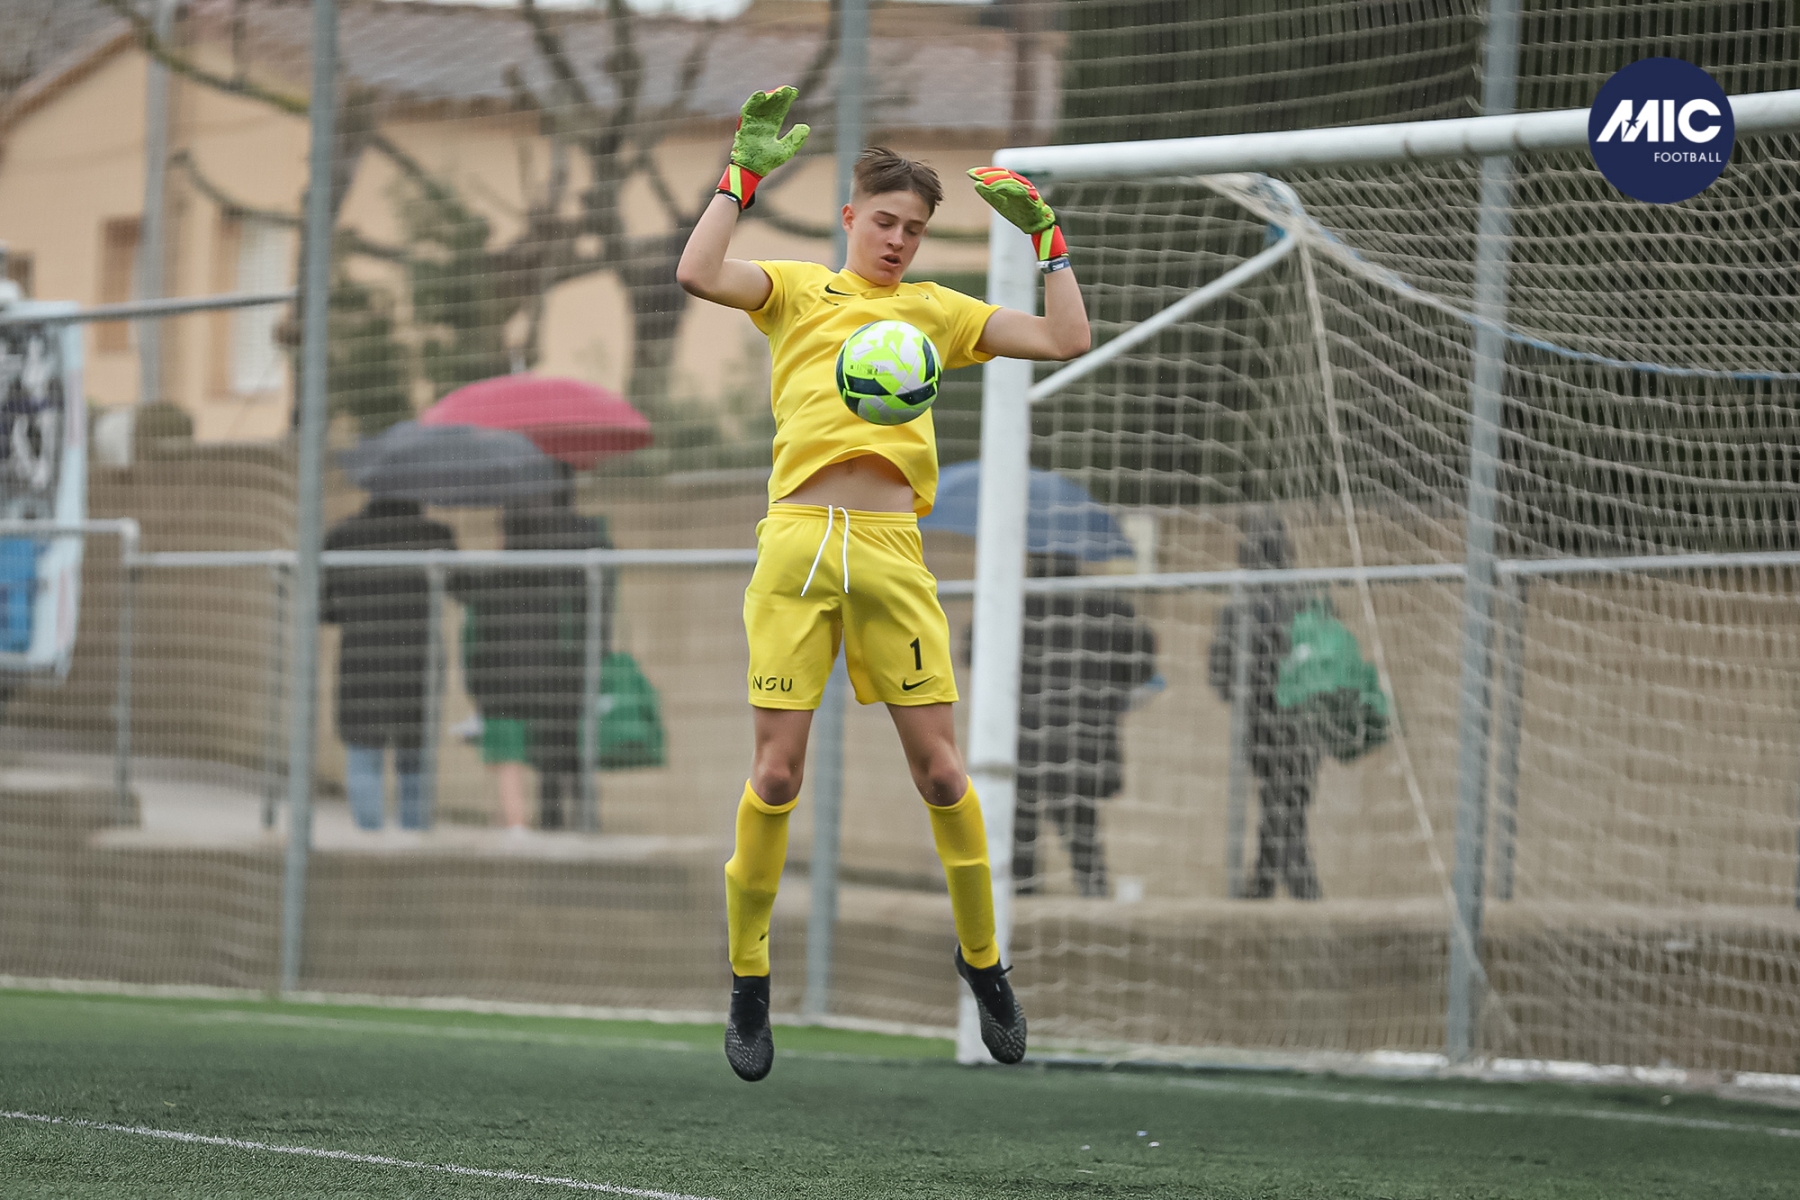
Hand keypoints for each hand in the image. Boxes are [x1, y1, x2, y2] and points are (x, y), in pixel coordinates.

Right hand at [719, 86, 809, 209]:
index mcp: (771, 127)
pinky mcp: (745, 125)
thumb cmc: (766, 162)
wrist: (752, 170)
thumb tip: (806, 126)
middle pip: (772, 105)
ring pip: (761, 105)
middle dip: (779, 96)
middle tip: (788, 89)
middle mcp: (762, 122)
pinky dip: (753, 102)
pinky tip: (760, 94)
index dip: (787, 100)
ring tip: (778, 92)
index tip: (795, 92)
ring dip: (769, 97)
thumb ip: (795, 138)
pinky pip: (748, 111)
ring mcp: (753, 123)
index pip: (780, 110)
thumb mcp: (786, 150)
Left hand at [968, 166, 1066, 261]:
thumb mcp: (1001, 203)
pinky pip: (1017, 189)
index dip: (984, 173)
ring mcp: (1025, 188)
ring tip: (982, 182)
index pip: (997, 174)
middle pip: (1002, 174)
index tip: (970, 173)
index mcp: (1012, 184)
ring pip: (1009, 180)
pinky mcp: (1030, 196)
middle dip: (988, 173)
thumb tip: (976, 184)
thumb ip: (990, 194)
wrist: (1036, 225)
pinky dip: (1006, 188)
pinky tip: (995, 189)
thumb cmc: (1020, 214)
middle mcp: (1019, 183)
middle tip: (974, 174)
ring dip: (995, 180)